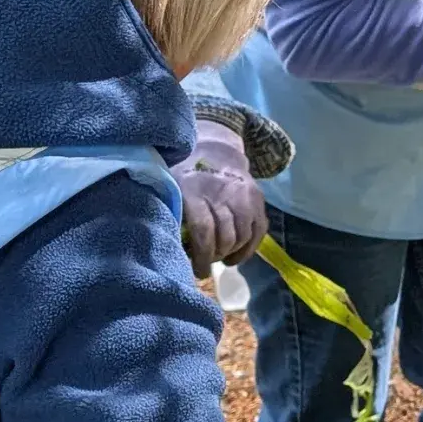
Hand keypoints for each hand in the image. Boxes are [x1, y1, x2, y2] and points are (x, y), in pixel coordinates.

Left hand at [174, 119, 267, 268]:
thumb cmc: (183, 174)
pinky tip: (236, 256)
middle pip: (225, 236)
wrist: (214, 150)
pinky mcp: (258, 198)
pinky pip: (259, 230)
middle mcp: (223, 192)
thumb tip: (163, 245)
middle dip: (215, 257)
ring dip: (232, 254)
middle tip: (205, 265)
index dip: (202, 255)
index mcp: (195, 189)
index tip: (197, 271)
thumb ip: (167, 210)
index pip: (204, 229)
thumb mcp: (167, 186)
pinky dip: (249, 248)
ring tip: (219, 259)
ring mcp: (244, 195)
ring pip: (243, 235)